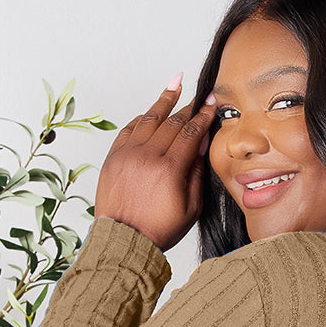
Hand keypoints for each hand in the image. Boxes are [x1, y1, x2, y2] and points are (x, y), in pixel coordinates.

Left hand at [93, 77, 217, 252]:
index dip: (203, 115)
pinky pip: (129, 129)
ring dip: (164, 101)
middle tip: (198, 95)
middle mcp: (147, 157)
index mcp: (169, 169)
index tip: (211, 103)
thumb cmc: (158, 229)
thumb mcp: (191, 208)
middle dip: (188, 106)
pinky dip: (142, 118)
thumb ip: (196, 173)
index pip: (190, 132)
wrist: (124, 241)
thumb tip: (199, 143)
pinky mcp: (114, 158)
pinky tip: (151, 111)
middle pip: (171, 122)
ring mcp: (127, 155)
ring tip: (175, 85)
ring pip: (148, 119)